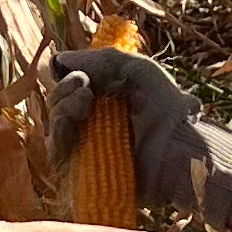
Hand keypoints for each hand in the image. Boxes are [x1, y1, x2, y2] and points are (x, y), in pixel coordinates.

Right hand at [45, 47, 231, 225]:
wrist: (178, 148)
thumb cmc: (165, 107)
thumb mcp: (137, 70)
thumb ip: (101, 60)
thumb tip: (59, 59)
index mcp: (106, 100)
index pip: (70, 86)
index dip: (68, 78)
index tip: (81, 75)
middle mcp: (94, 123)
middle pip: (58, 103)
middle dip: (64, 90)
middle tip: (86, 89)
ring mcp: (87, 148)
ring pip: (54, 126)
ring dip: (61, 108)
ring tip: (85, 104)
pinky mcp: (83, 172)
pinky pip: (55, 153)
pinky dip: (57, 134)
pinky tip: (72, 124)